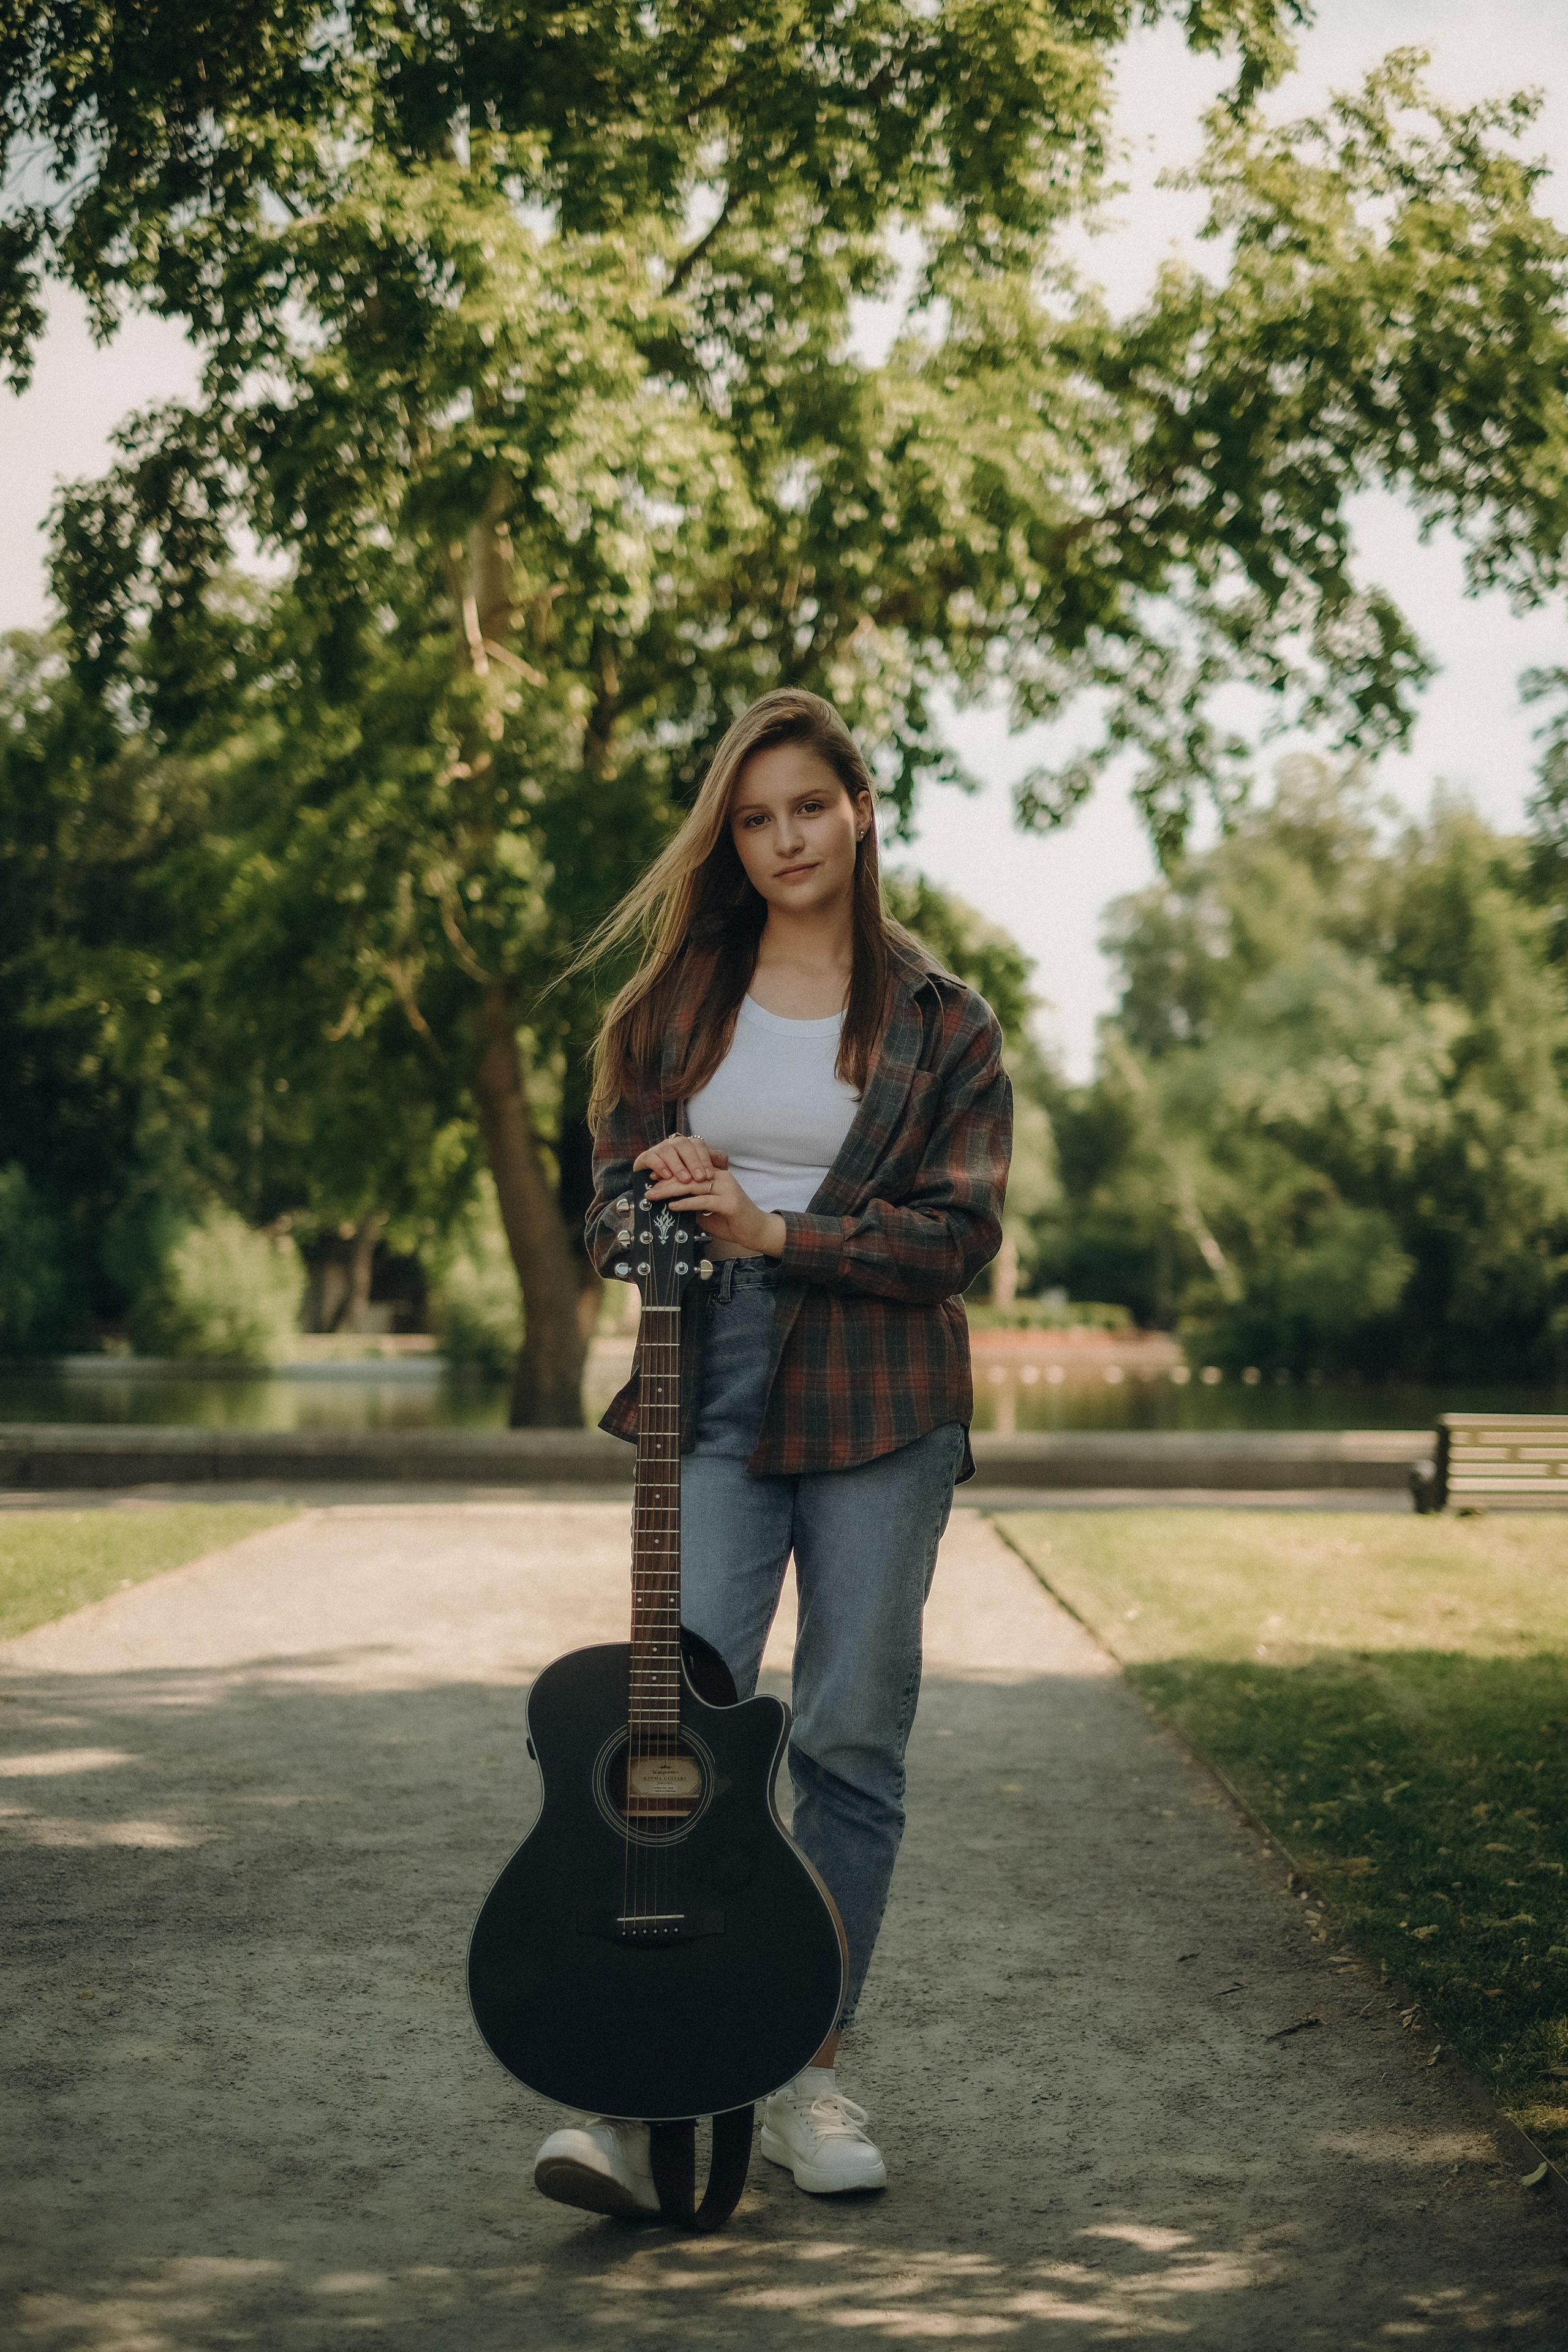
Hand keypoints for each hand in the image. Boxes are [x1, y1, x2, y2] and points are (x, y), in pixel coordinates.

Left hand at [632, 1136, 785, 1258]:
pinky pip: (703, 1200)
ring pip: (693, 1185)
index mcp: (717, 1176)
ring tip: (654, 1195)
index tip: (652, 1178)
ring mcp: (727, 1189)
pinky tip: (672, 1206)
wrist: (758, 1232)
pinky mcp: (730, 1203)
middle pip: (689, 1175)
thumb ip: (693, 1205)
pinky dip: (686, 1203)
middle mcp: (722, 1178)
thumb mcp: (709, 1211)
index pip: (690, 1169)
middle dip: (666, 1181)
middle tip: (648, 1188)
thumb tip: (671, 1204)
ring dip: (671, 1190)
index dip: (670, 1172)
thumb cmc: (734, 1222)